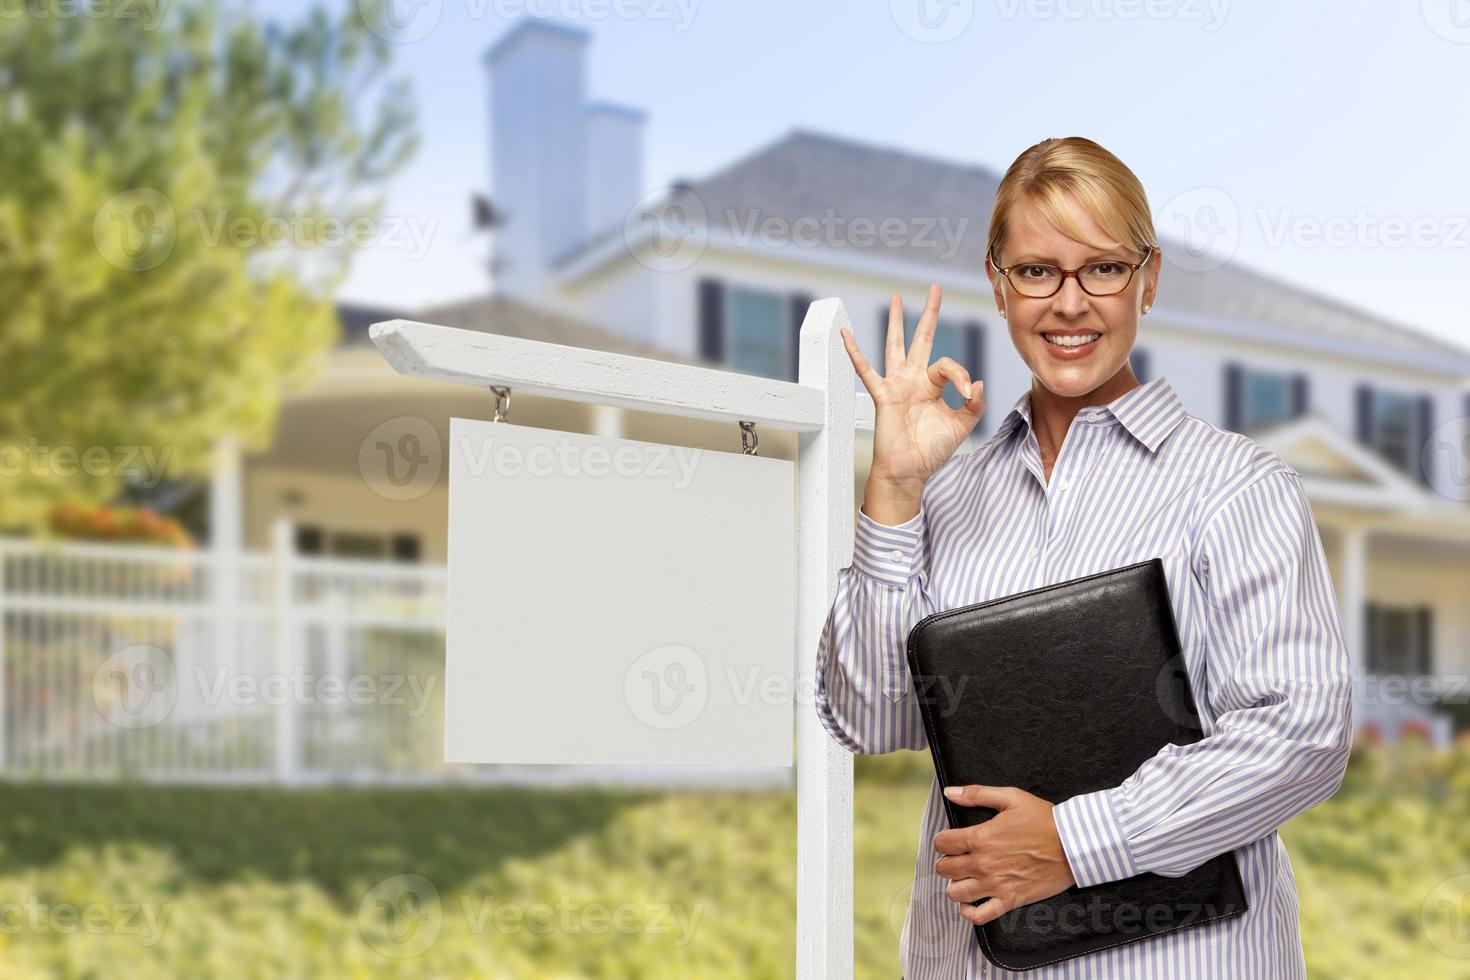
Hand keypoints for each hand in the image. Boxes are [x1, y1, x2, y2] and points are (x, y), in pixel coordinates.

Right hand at [839, 284, 985, 517]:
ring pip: (896, 345)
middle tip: (935, 289)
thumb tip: (976, 382)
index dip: (960, 375)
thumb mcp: (961, 426)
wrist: (909, 471)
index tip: (966, 394)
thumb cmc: (930, 451)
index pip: (948, 365)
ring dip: (896, 322)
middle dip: (929, 314)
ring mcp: (896, 385)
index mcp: (932, 387)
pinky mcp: (882, 395)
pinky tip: (845, 334)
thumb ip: (974, 404)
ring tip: (896, 298)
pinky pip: (865, 370)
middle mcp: (913, 380)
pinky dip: (854, 352)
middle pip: (922, 339)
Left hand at [932, 784, 1076, 926]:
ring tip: (964, 878)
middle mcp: (983, 863)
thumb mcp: (1010, 798)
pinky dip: (969, 912)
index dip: (943, 841)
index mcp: (980, 837)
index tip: (950, 841)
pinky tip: (970, 903)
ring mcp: (995, 884)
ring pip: (956, 893)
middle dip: (946, 862)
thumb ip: (977, 794)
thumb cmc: (1043, 819)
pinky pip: (979, 916)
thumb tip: (950, 792)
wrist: (1072, 844)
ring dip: (955, 885)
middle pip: (945, 869)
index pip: (943, 843)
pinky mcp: (1009, 900)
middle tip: (957, 858)